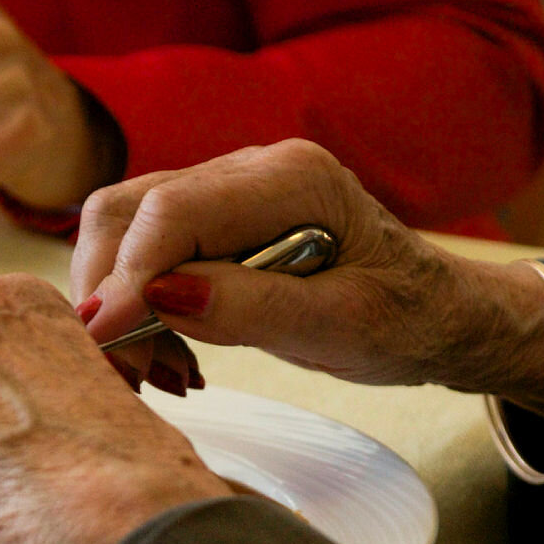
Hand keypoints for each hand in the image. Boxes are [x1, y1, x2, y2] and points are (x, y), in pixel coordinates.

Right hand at [73, 140, 543, 417]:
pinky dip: (138, 308)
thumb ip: (255, 308)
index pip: (172, 214)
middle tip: (131, 374)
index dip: (127, 280)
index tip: (106, 345)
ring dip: (119, 306)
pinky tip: (171, 355)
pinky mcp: (212, 222)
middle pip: (127, 212)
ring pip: (123, 231)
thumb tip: (160, 296)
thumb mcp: (344, 327)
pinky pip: (144, 253)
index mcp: (291, 179)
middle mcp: (248, 169)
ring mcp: (225, 191)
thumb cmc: (406, 320)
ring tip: (158, 372)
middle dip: (110, 295)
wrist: (436, 315)